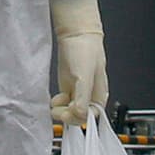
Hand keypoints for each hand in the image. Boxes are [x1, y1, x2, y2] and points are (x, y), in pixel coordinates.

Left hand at [49, 0, 106, 127]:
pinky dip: (57, 104)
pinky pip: (63, 104)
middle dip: (67, 116)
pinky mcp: (68, 88)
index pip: (89, 118)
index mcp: (99, 97)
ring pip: (69, 112)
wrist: (76, 35)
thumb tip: (80, 115)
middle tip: (59, 109)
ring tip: (57, 102)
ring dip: (61, 110)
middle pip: (78, 118)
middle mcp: (89, 97)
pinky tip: (56, 98)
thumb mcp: (84, 77)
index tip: (68, 112)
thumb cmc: (85, 52)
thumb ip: (83, 98)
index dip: (77, 119)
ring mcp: (78, 93)